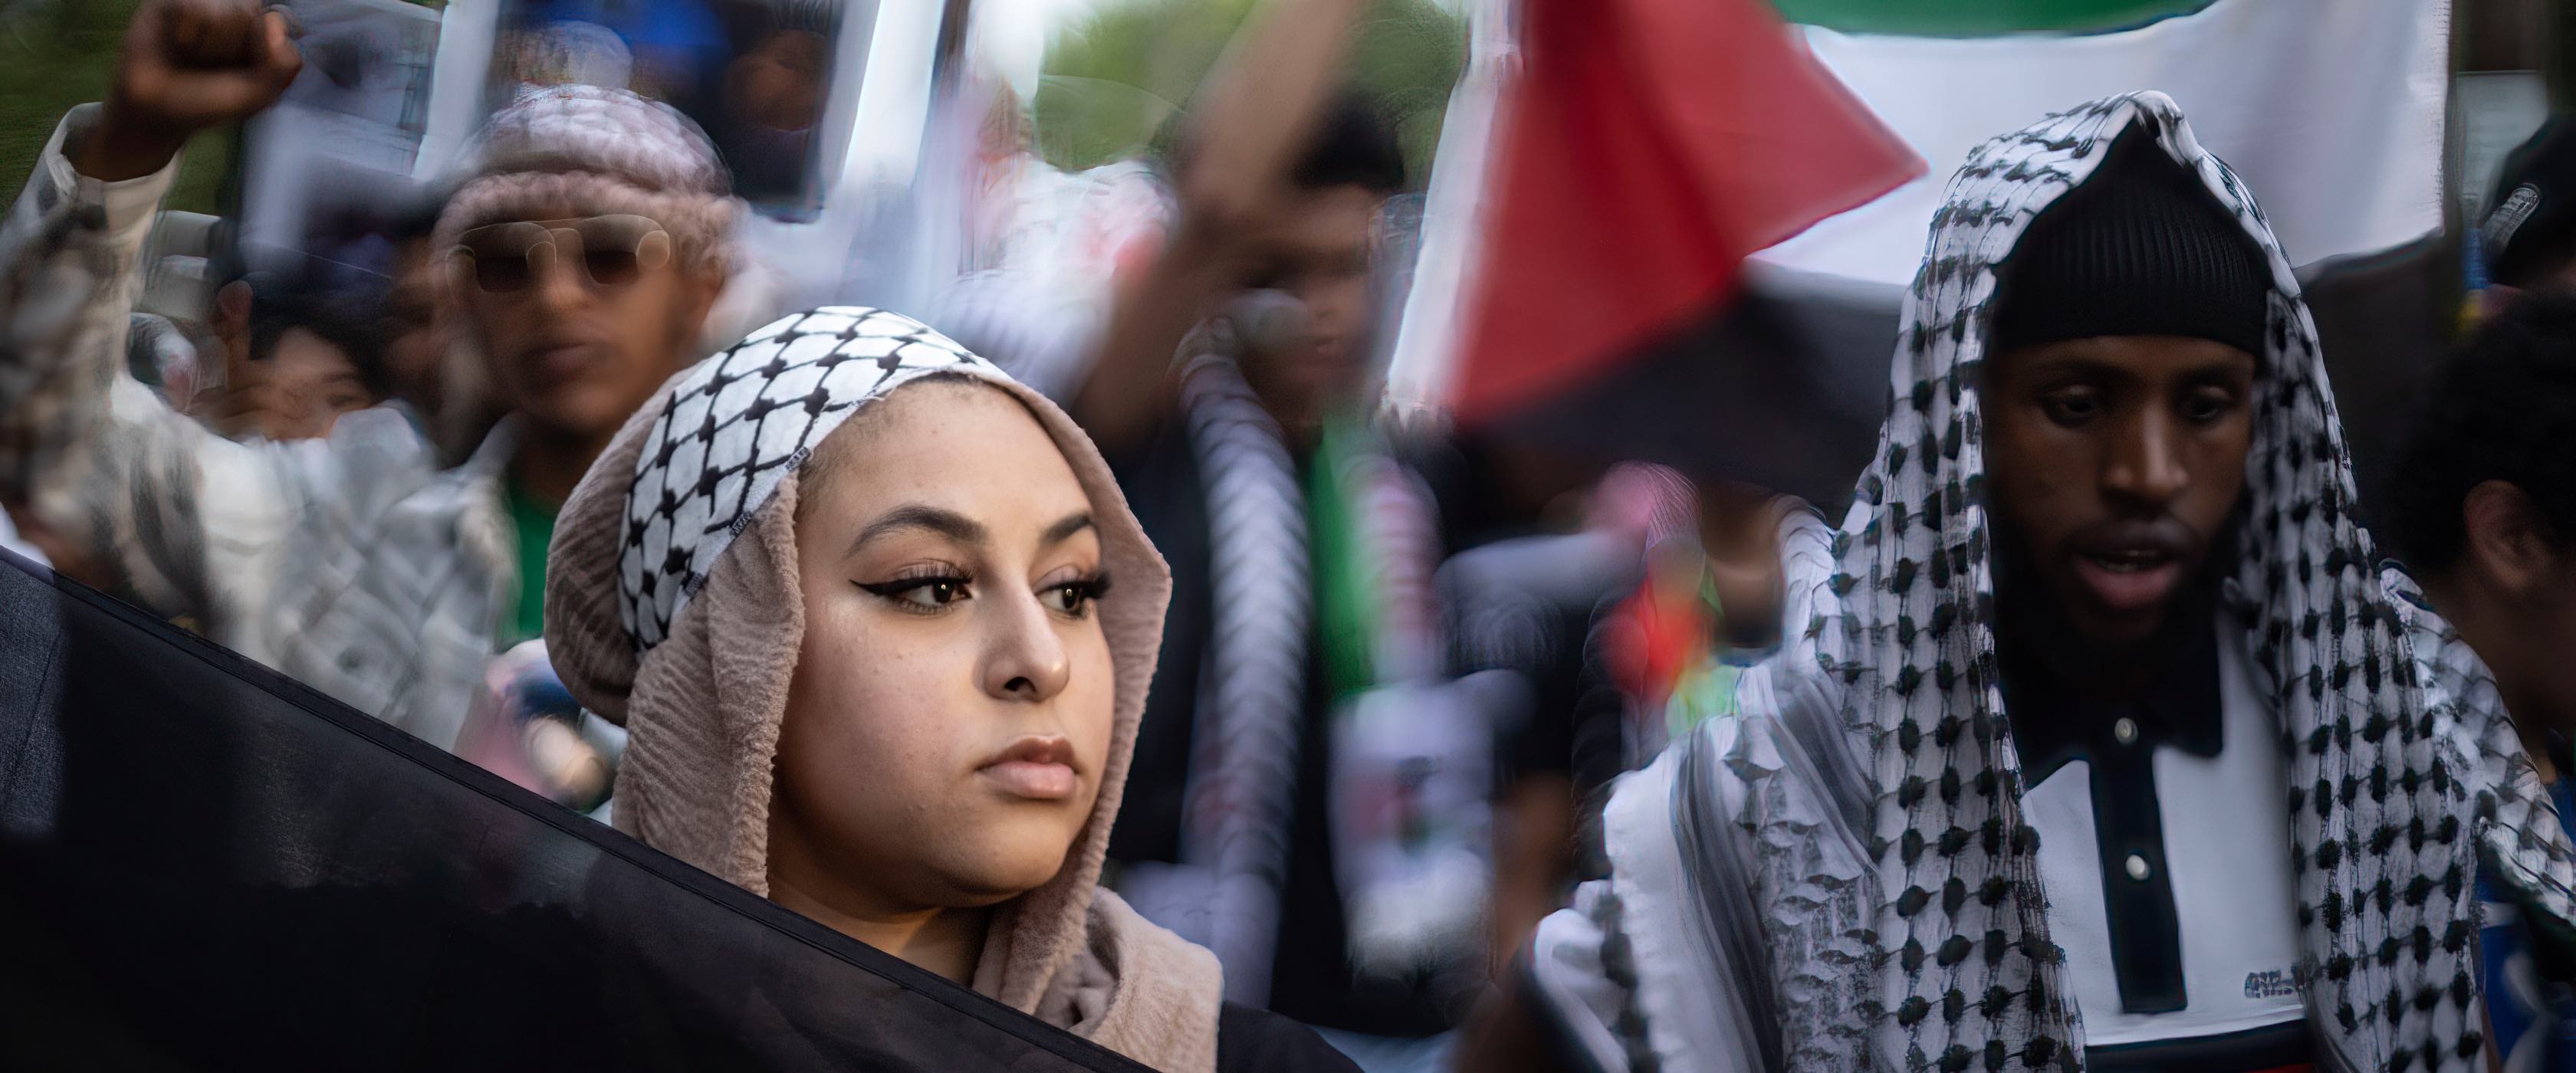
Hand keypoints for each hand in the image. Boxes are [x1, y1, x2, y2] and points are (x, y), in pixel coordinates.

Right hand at [76, 0, 302, 181]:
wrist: (156, 110)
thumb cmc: (209, 102)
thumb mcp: (258, 94)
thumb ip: (284, 63)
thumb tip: (274, 21)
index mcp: (262, 31)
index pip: (278, 19)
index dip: (263, 51)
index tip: (248, 73)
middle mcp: (234, 11)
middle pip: (251, 13)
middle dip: (233, 51)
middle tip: (213, 66)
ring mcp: (204, 3)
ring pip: (228, 12)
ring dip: (211, 47)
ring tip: (194, 56)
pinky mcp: (172, 1)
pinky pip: (194, 9)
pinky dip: (187, 37)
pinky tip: (178, 44)